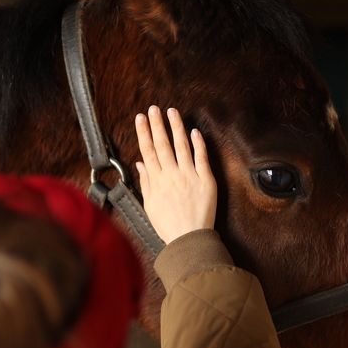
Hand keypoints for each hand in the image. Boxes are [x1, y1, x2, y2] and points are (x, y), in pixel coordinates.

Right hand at [135, 106, 216, 244]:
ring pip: (182, 146)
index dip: (144, 133)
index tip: (140, 118)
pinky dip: (198, 143)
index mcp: (157, 181)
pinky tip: (194, 131)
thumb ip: (146, 182)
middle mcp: (172, 175)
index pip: (148, 151)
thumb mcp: (150, 204)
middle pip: (163, 144)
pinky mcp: (206, 180)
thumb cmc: (169, 225)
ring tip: (172, 112)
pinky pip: (201, 157)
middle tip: (154, 109)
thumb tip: (141, 164)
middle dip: (157, 124)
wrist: (189, 239)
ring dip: (176, 127)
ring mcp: (190, 176)